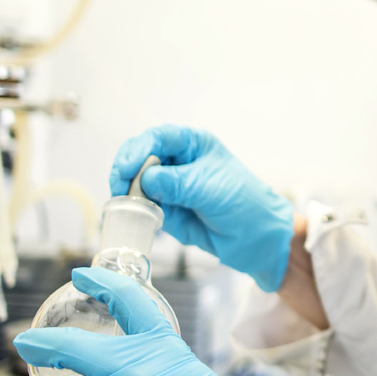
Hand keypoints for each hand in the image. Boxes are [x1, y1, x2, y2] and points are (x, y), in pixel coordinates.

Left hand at [15, 267, 231, 375]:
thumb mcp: (177, 363)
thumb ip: (145, 353)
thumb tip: (111, 352)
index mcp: (156, 344)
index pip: (127, 298)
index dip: (100, 281)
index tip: (80, 275)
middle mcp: (131, 369)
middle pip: (68, 348)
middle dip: (39, 345)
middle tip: (26, 344)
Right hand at [110, 125, 293, 290]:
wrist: (256, 237)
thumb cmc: (244, 203)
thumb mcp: (211, 189)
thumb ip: (177, 183)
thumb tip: (144, 179)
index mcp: (193, 144)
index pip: (159, 137)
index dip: (138, 149)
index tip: (127, 168)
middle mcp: (178, 161)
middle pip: (140, 156)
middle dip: (126, 170)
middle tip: (120, 188)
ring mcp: (169, 184)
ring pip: (135, 182)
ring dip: (127, 192)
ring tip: (130, 205)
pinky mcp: (165, 207)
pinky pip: (141, 204)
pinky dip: (134, 209)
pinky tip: (135, 215)